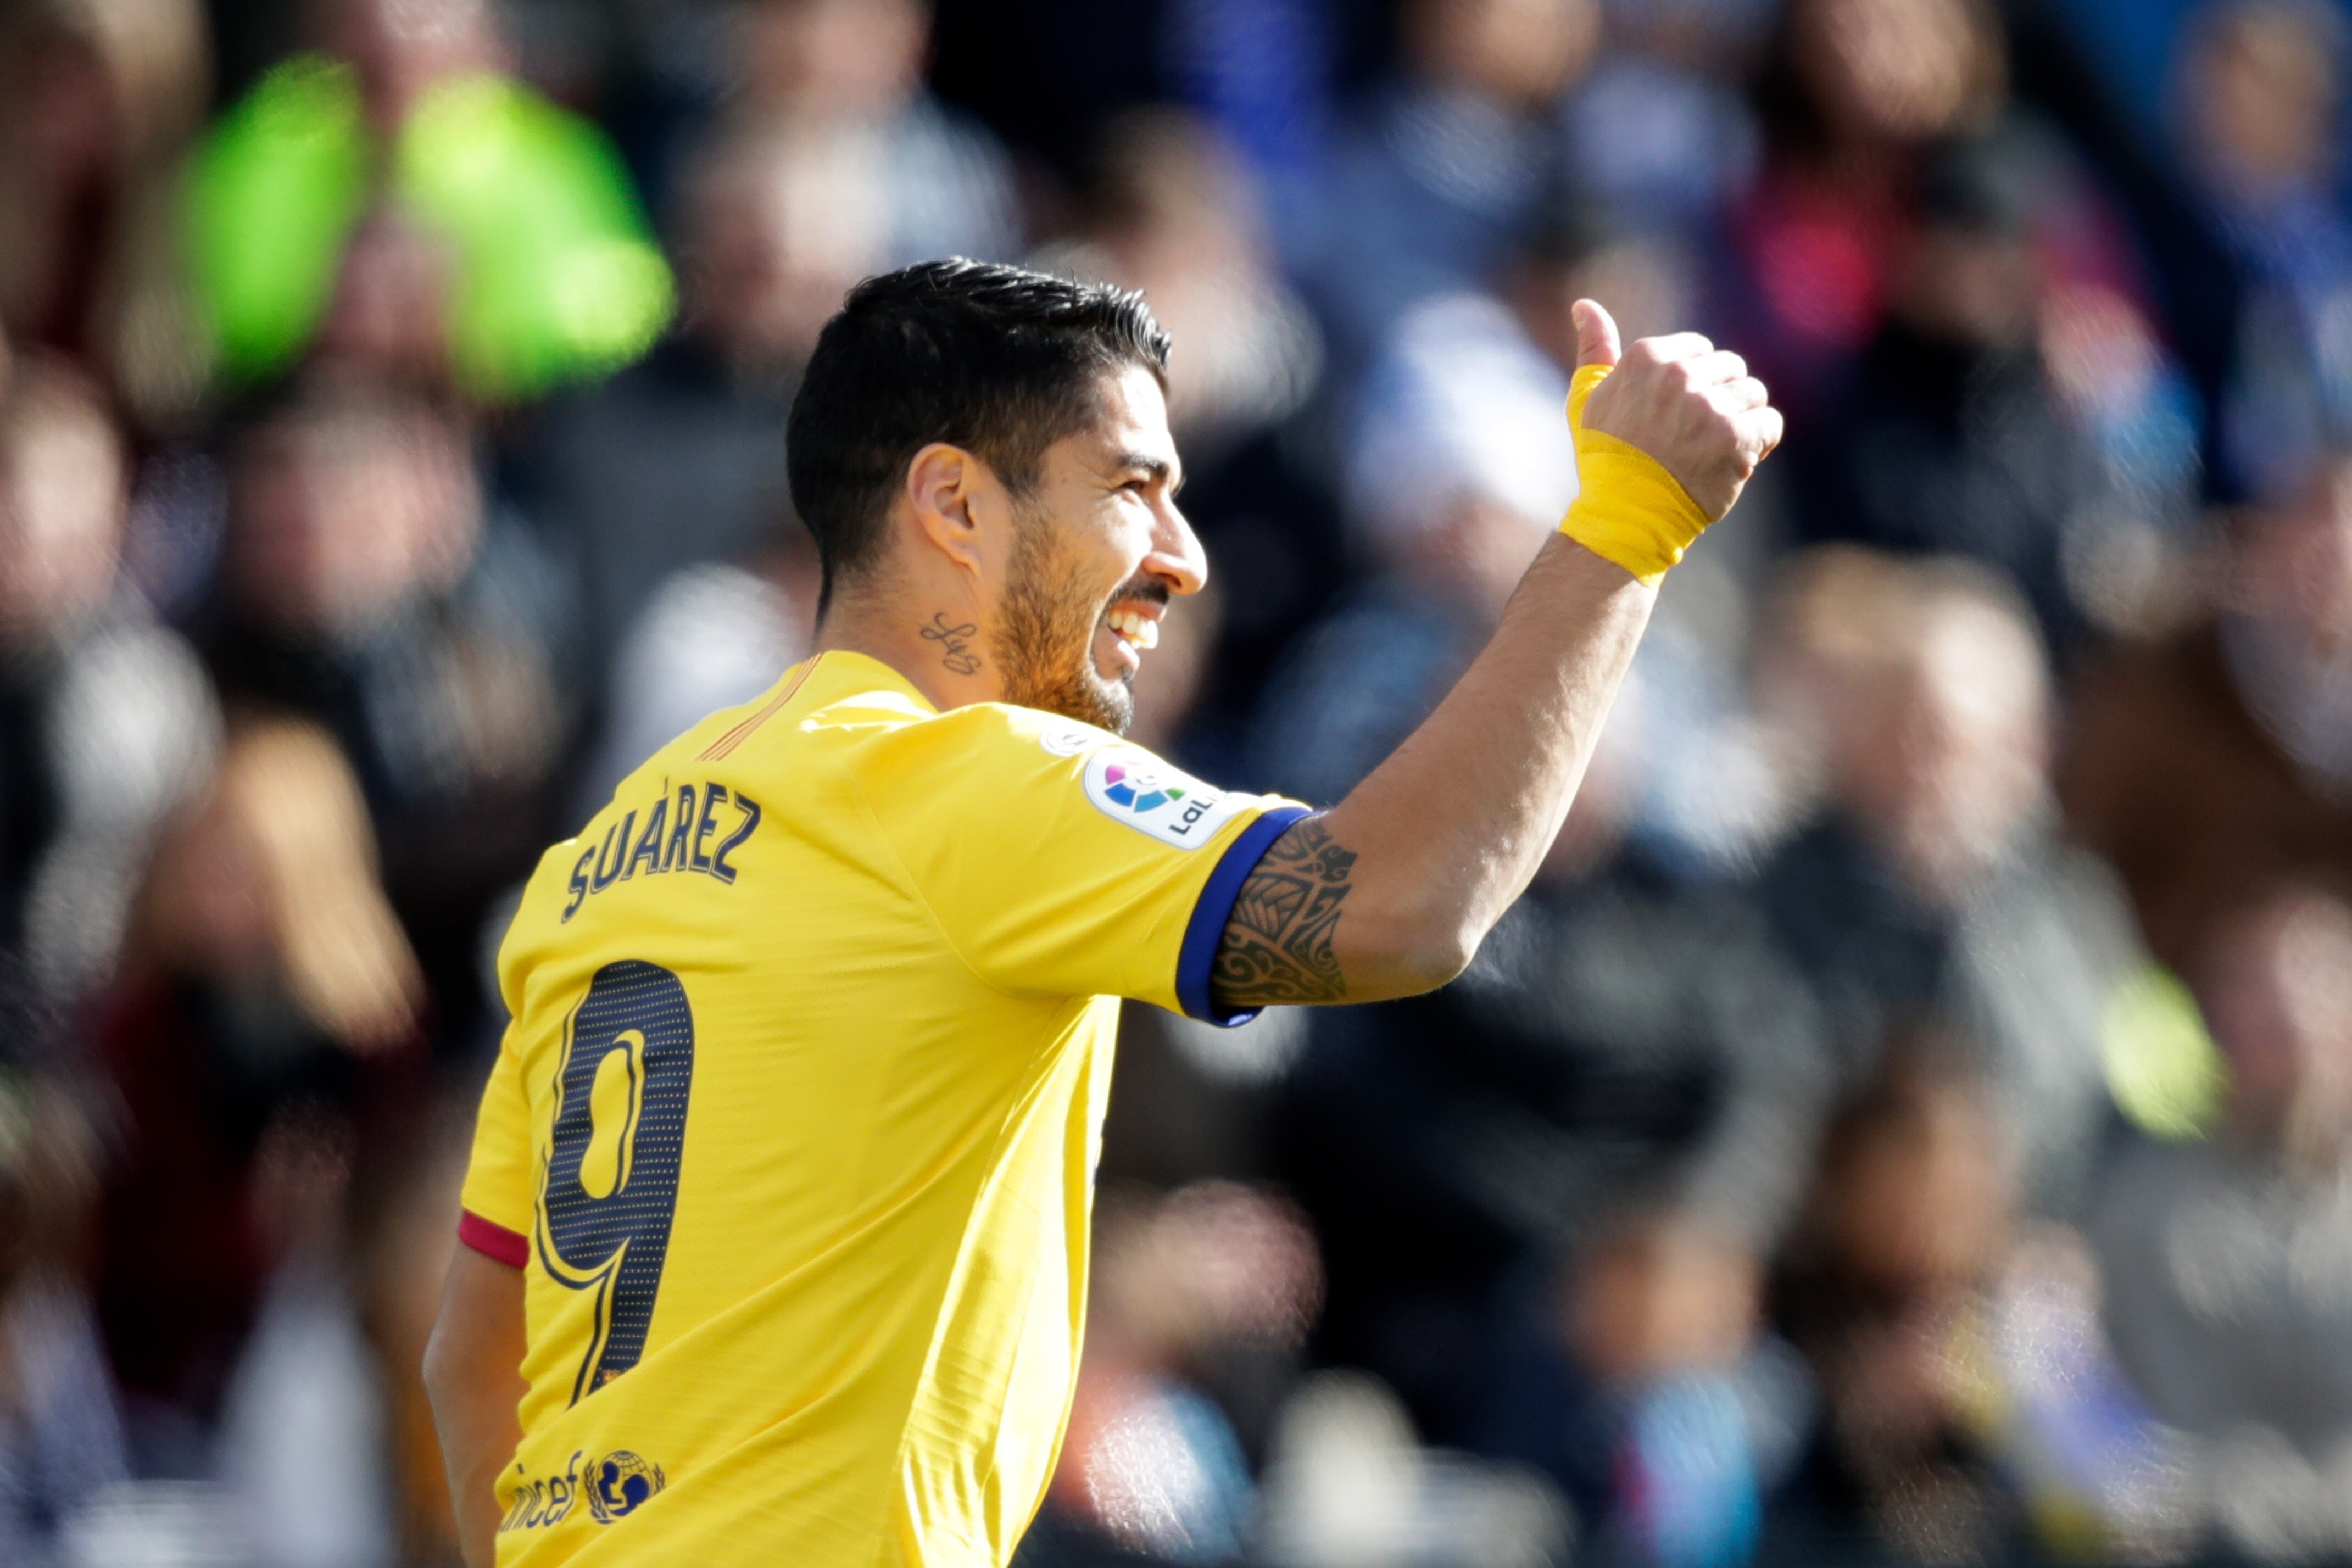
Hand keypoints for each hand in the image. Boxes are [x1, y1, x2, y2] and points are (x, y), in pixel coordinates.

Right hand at [1572, 300, 1781, 521]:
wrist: (1624, 514)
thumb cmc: (1604, 458)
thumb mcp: (1587, 399)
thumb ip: (1595, 349)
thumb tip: (1584, 304)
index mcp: (1647, 358)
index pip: (1700, 350)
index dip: (1698, 382)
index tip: (1681, 411)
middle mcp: (1680, 375)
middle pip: (1731, 368)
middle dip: (1722, 398)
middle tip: (1700, 434)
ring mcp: (1710, 406)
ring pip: (1754, 393)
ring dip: (1743, 420)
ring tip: (1718, 448)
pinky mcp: (1736, 437)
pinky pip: (1770, 423)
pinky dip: (1761, 442)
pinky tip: (1738, 460)